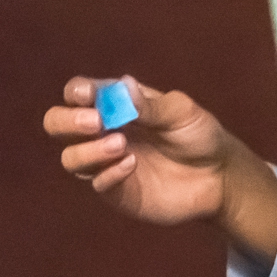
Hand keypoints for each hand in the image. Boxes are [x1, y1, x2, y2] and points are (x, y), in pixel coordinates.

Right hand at [42, 76, 260, 230]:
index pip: (79, 92)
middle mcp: (102, 131)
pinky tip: (132, 165)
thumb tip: (124, 86)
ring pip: (70, 158)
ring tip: (121, 145)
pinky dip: (108, 173)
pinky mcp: (115, 190)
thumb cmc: (199, 134)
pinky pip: (96, 183)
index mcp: (115, 103)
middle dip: (67, 121)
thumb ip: (150, 105)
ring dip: (88, 150)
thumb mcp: (181, 113)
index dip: (77, 92)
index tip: (87, 95)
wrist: (219, 176)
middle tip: (95, 122)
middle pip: (57, 124)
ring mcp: (105, 162)